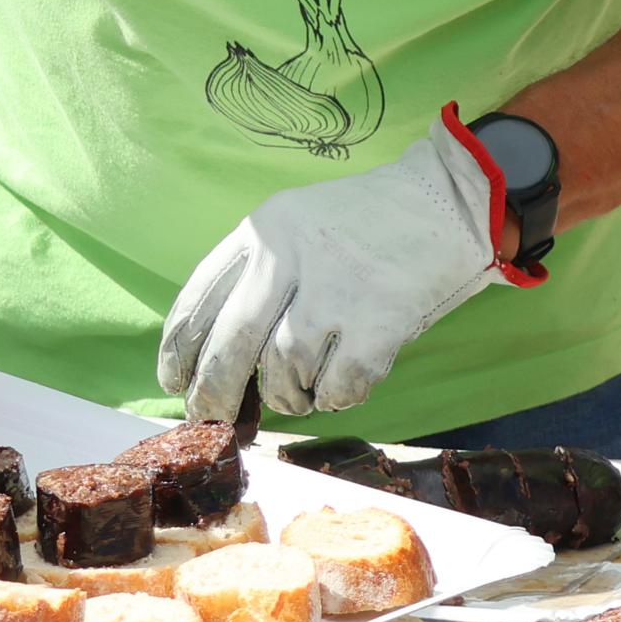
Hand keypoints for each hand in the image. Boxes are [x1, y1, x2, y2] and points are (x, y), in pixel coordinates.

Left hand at [158, 113, 507, 419]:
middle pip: (232, 346)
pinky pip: (336, 388)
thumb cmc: (363, 225)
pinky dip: (332, 397)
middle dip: (214, 394)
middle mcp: (292, 257)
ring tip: (299, 391)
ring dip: (285, 397)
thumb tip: (209, 358)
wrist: (445, 204)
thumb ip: (254, 275)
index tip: (175, 381)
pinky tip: (338, 385)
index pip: (199, 300)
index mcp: (264, 231)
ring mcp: (337, 291)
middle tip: (215, 417)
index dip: (179, 352)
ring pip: (281, 373)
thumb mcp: (294, 224)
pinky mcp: (380, 323)